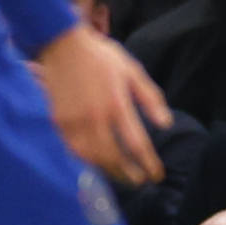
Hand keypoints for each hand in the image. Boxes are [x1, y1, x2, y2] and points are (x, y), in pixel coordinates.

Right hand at [38, 23, 170, 184]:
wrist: (62, 44)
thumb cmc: (101, 56)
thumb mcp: (132, 71)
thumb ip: (150, 98)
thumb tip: (166, 124)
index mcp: (117, 104)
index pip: (137, 144)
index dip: (148, 164)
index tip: (156, 175)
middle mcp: (95, 117)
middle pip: (113, 158)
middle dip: (128, 174)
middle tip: (139, 181)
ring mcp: (74, 121)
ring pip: (92, 158)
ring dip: (108, 171)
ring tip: (120, 174)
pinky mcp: (59, 122)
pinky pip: (74, 151)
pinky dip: (87, 162)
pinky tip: (97, 163)